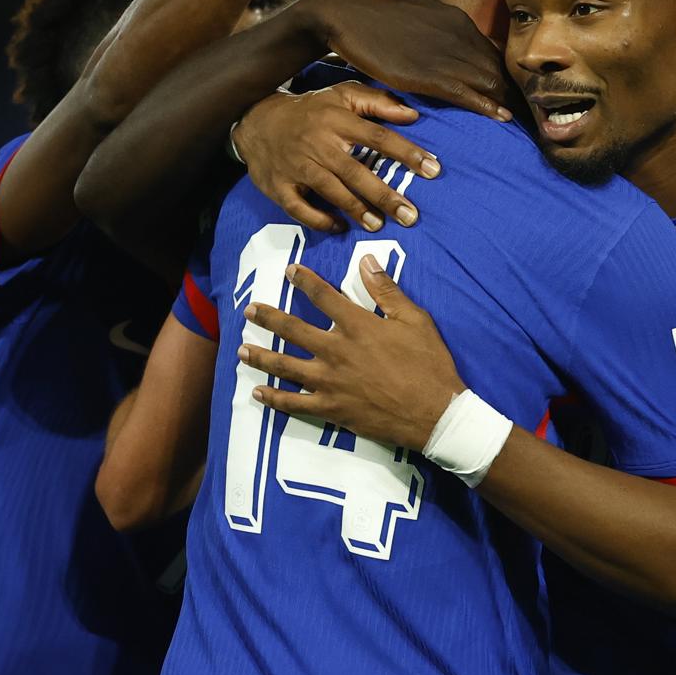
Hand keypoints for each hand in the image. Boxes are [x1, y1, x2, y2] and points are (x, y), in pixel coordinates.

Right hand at [234, 83, 440, 234]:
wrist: (255, 121)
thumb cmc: (310, 110)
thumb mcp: (341, 95)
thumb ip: (377, 102)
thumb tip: (413, 114)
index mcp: (336, 120)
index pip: (377, 137)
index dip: (406, 153)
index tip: (432, 168)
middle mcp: (318, 144)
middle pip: (356, 171)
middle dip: (385, 195)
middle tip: (411, 215)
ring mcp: (297, 167)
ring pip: (331, 191)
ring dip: (356, 210)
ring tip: (379, 225)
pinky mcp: (279, 186)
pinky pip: (299, 208)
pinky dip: (318, 219)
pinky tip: (339, 227)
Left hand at [241, 256, 463, 451]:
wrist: (435, 413)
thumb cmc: (429, 364)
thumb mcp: (415, 320)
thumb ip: (386, 291)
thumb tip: (366, 261)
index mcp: (357, 326)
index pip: (323, 297)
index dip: (305, 281)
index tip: (289, 271)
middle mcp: (336, 351)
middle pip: (293, 330)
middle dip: (268, 317)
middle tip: (249, 310)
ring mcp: (330, 382)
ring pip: (285, 366)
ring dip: (261, 356)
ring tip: (241, 349)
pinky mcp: (331, 409)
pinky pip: (295, 404)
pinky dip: (274, 398)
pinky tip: (258, 392)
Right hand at [299, 0, 513, 121]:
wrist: (347, 15)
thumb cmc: (380, 21)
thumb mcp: (422, 18)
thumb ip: (445, 34)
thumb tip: (461, 49)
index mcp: (458, 22)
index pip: (496, 52)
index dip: (512, 76)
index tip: (524, 95)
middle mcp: (459, 34)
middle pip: (501, 67)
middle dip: (520, 92)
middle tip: (537, 114)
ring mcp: (444, 53)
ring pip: (489, 80)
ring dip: (510, 102)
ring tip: (528, 122)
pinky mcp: (427, 72)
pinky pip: (465, 91)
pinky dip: (486, 105)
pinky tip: (501, 118)